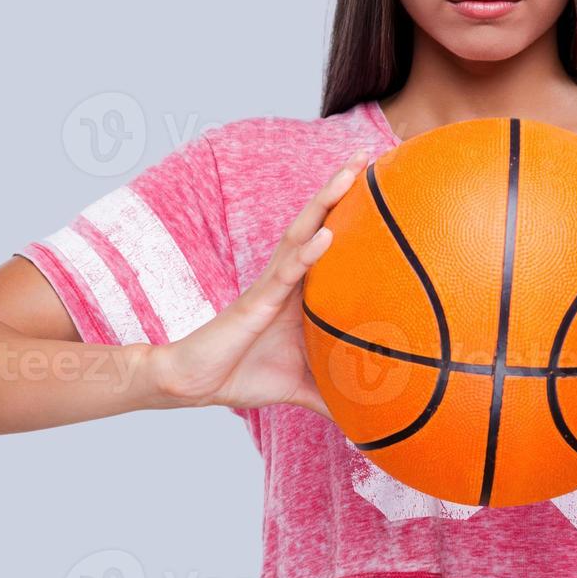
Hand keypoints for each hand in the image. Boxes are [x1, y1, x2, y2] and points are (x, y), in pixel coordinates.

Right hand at [151, 149, 370, 419]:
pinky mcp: (256, 301)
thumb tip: (368, 421)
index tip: (382, 186)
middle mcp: (287, 278)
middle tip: (370, 155)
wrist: (193, 384)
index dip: (350, 212)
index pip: (329, 240)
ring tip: (353, 172)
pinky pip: (286, 272)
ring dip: (327, 201)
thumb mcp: (302, 387)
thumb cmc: (243, 376)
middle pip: (318, 222)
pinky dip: (309, 252)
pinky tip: (328, 234)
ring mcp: (271, 285)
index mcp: (300, 290)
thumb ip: (333, 396)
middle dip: (342, 188)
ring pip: (302, 232)